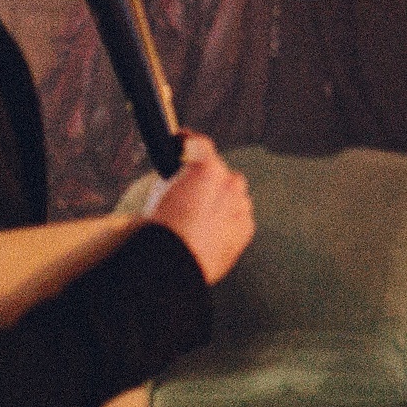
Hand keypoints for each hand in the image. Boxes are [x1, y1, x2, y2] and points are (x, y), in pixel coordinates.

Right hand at [145, 132, 253, 284]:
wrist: (172, 262)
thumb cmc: (162, 227)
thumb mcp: (159, 190)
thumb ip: (176, 175)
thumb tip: (180, 175)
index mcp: (207, 168)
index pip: (200, 143)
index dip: (187, 143)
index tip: (183, 145)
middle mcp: (230, 183)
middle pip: (220, 171)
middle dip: (207, 178)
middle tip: (190, 192)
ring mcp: (241, 206)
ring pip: (233, 195)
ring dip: (220, 199)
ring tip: (199, 217)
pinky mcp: (246, 228)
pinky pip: (238, 217)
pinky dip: (227, 220)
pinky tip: (210, 231)